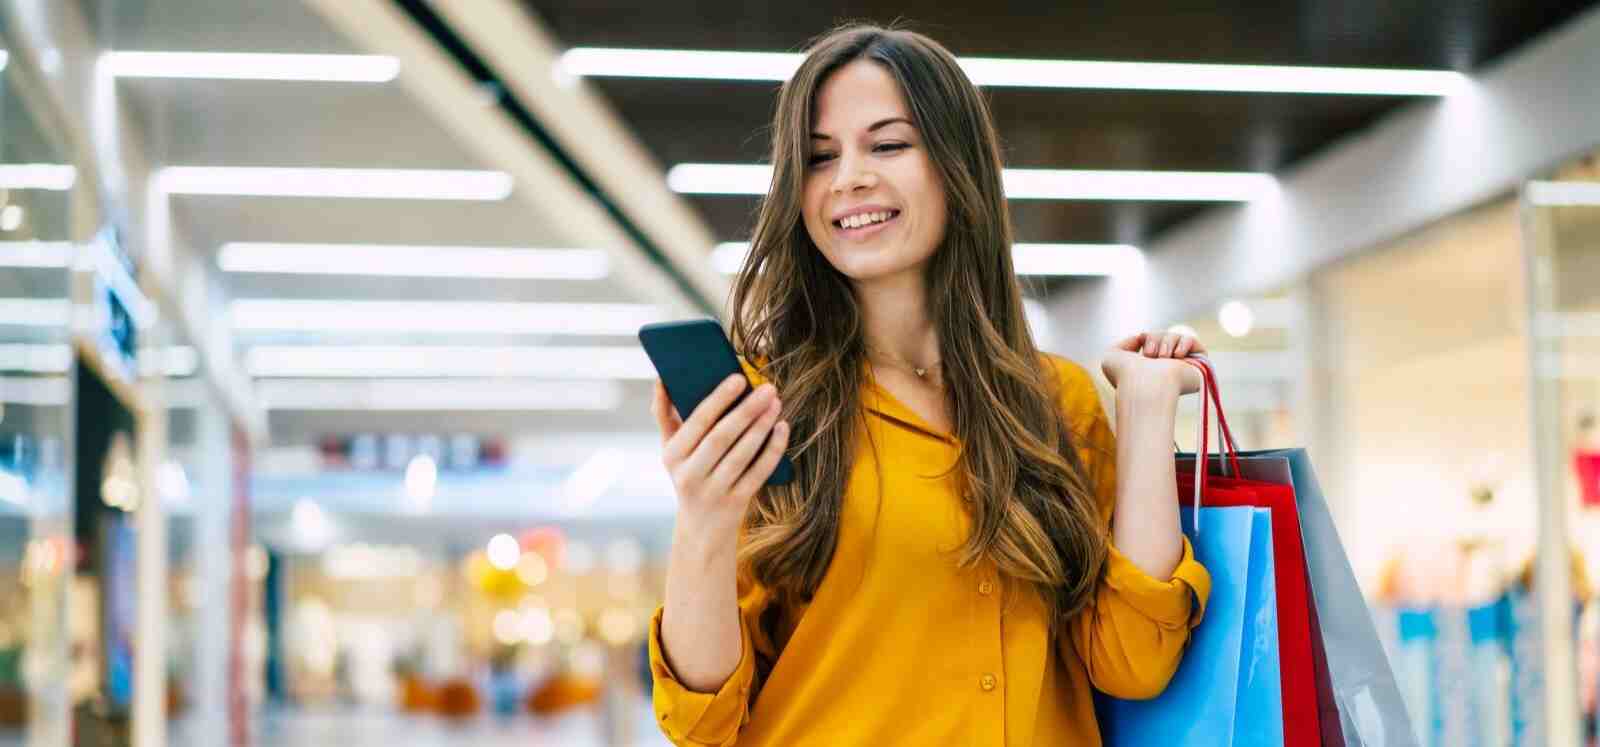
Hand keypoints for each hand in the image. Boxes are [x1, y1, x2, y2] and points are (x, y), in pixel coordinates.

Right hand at [651, 374, 790, 529]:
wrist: (701, 530)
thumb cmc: (689, 474)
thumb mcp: (671, 451)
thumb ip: (664, 415)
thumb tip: (661, 379)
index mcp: (673, 456)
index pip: (697, 423)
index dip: (718, 399)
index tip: (739, 378)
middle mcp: (690, 475)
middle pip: (721, 437)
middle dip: (746, 410)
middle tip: (768, 388)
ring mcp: (714, 491)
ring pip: (742, 455)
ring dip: (761, 427)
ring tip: (776, 403)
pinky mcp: (736, 503)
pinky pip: (758, 472)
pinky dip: (772, 450)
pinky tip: (782, 428)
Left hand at [1100, 331, 1205, 395]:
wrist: (1144, 386)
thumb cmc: (1124, 375)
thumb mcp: (1113, 356)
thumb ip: (1125, 343)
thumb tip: (1142, 337)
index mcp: (1147, 367)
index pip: (1152, 340)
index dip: (1147, 336)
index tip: (1140, 340)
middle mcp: (1165, 368)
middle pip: (1163, 335)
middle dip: (1155, 338)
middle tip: (1150, 355)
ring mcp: (1181, 367)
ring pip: (1176, 336)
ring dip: (1166, 342)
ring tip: (1162, 357)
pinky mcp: (1197, 365)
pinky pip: (1192, 341)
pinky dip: (1183, 343)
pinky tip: (1176, 356)